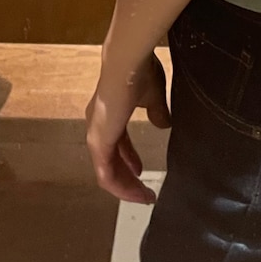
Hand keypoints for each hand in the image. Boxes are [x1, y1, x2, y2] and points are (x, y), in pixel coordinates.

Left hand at [84, 51, 171, 202]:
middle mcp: (99, 126)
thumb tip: (164, 124)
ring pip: (107, 171)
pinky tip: (135, 194)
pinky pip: (106, 174)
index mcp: (110, 113)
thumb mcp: (153, 96)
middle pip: (111, 161)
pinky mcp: (99, 143)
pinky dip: (120, 187)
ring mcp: (97, 135)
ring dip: (125, 187)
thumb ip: (157, 111)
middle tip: (144, 192)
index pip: (117, 143)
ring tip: (143, 197)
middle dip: (128, 178)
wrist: (127, 64)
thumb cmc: (139, 74)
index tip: (141, 171)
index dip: (129, 158)